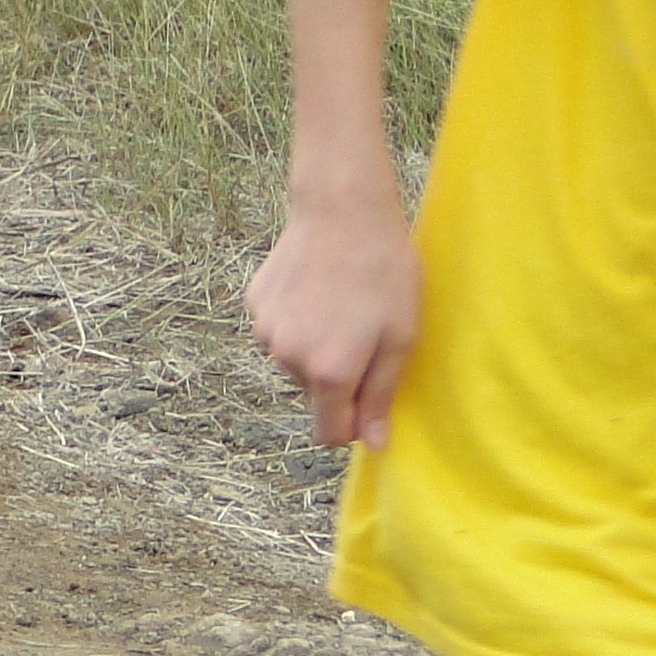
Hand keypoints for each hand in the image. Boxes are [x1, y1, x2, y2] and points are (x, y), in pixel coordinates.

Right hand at [245, 195, 422, 450]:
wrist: (342, 211)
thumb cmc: (385, 274)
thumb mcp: (401, 339)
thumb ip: (381, 396)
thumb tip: (373, 443)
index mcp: (328, 372)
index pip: (330, 432)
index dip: (353, 425)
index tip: (372, 398)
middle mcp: (287, 357)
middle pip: (314, 392)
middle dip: (336, 376)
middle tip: (364, 333)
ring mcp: (265, 328)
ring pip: (294, 360)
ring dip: (314, 347)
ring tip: (339, 306)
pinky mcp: (254, 301)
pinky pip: (278, 329)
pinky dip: (296, 320)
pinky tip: (316, 289)